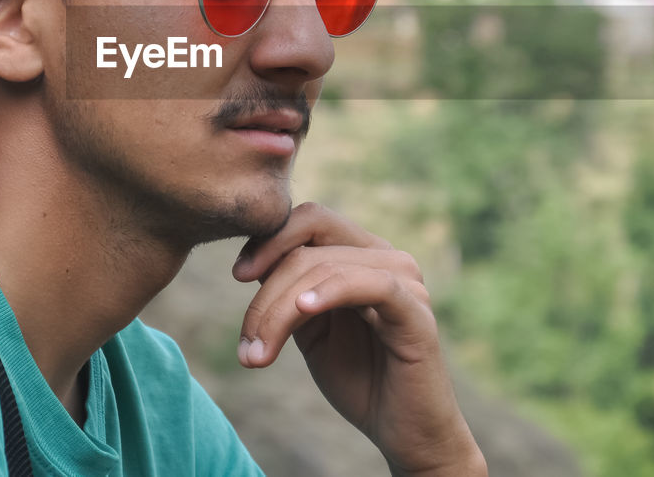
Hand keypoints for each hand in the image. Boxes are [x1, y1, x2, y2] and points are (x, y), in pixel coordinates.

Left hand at [232, 203, 486, 476]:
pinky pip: (368, 284)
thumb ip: (288, 293)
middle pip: (308, 246)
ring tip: (258, 355)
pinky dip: (329, 292)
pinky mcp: (415, 310)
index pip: (310, 220)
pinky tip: (303, 309)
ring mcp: (405, 280)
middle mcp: (386, 257)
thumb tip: (250, 263)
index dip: (269, 240)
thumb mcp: (310, 330)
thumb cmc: (359, 379)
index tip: (238, 275)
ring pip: (325, 268)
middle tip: (246, 346)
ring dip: (279, 312)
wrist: (404, 432)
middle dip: (266, 294)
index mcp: (362, 255)